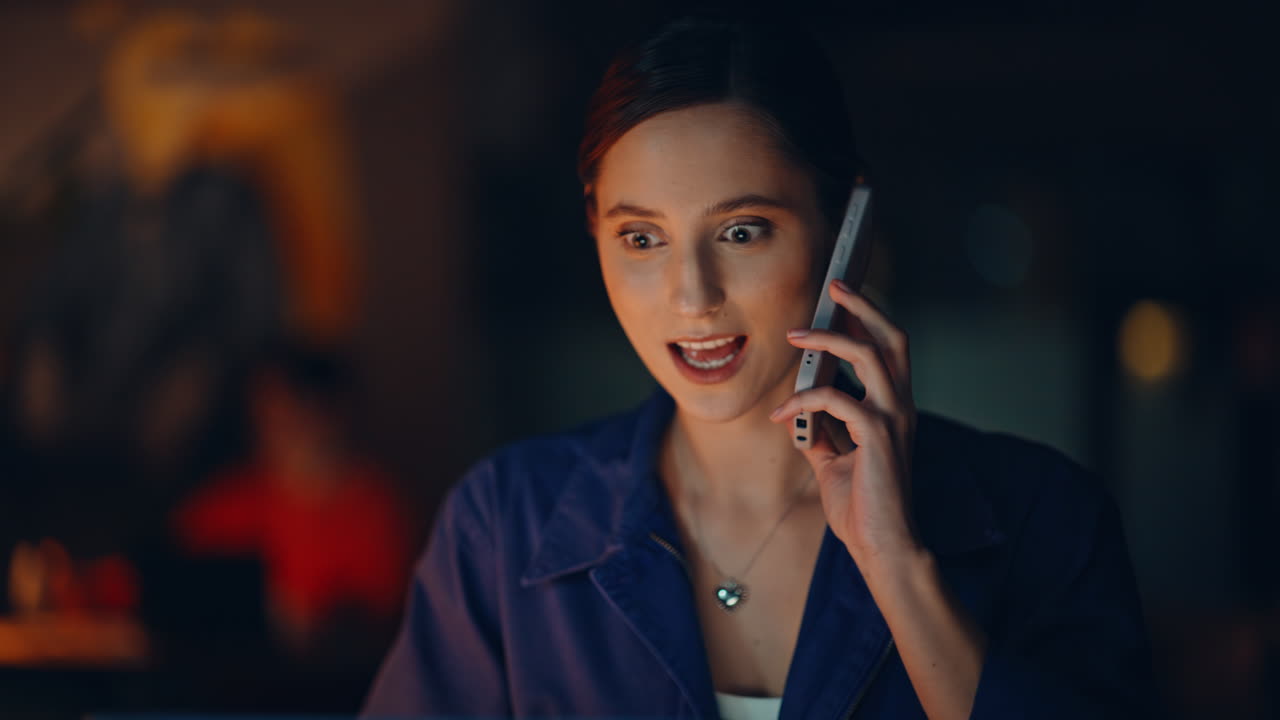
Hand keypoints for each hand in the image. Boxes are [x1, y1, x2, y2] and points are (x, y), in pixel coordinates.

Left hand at [769, 279, 919, 569]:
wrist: (881, 546)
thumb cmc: (860, 505)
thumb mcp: (832, 461)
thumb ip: (819, 431)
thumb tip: (794, 410)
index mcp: (893, 409)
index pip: (888, 350)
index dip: (868, 318)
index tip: (841, 297)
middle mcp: (900, 407)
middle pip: (892, 338)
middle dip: (863, 306)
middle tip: (835, 284)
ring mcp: (894, 419)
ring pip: (869, 355)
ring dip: (829, 339)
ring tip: (794, 334)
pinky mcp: (878, 436)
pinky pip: (837, 399)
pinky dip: (805, 399)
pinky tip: (782, 414)